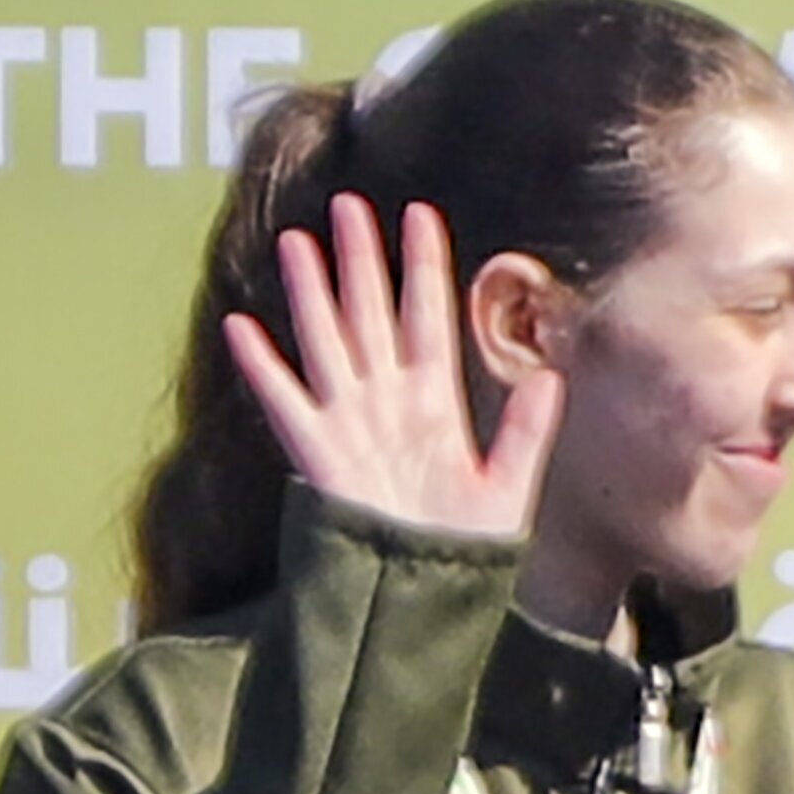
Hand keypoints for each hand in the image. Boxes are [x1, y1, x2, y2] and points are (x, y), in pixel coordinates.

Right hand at [222, 196, 560, 544]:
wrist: (424, 590)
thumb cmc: (468, 542)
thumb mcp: (510, 484)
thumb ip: (529, 431)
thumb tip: (551, 376)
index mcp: (436, 400)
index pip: (428, 317)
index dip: (423, 267)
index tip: (421, 215)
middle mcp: (389, 399)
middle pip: (371, 313)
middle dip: (362, 259)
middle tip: (349, 203)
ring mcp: (349, 420)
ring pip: (327, 339)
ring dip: (312, 292)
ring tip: (299, 241)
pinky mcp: (317, 452)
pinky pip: (284, 401)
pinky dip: (263, 367)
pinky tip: (243, 328)